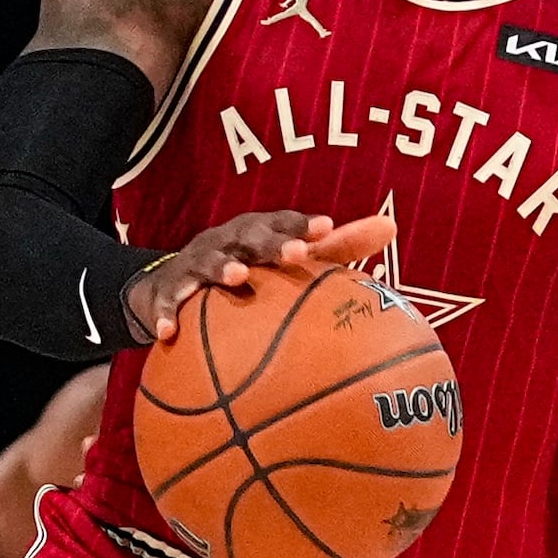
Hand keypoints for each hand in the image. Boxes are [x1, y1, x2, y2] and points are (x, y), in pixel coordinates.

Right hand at [124, 211, 394, 341]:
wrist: (171, 284)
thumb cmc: (248, 269)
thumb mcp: (288, 257)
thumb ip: (338, 246)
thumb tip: (392, 225)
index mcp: (258, 233)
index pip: (282, 222)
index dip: (302, 224)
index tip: (327, 229)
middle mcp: (227, 241)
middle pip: (249, 235)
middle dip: (271, 241)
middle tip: (296, 253)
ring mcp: (194, 264)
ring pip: (207, 262)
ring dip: (222, 268)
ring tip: (236, 277)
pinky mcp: (166, 291)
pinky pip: (165, 303)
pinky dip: (167, 316)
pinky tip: (172, 334)